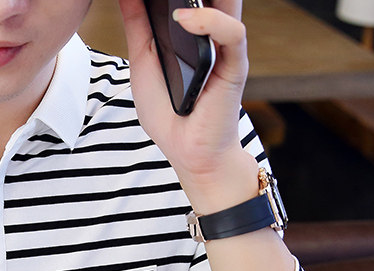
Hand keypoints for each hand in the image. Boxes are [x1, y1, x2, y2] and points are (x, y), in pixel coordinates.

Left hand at [117, 0, 253, 202]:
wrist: (189, 152)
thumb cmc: (168, 114)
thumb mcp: (143, 65)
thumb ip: (138, 27)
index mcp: (193, 32)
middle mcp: (213, 34)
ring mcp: (226, 48)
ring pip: (226, 2)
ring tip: (178, 0)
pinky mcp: (235, 65)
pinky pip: (232, 32)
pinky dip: (209, 21)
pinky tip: (184, 19)